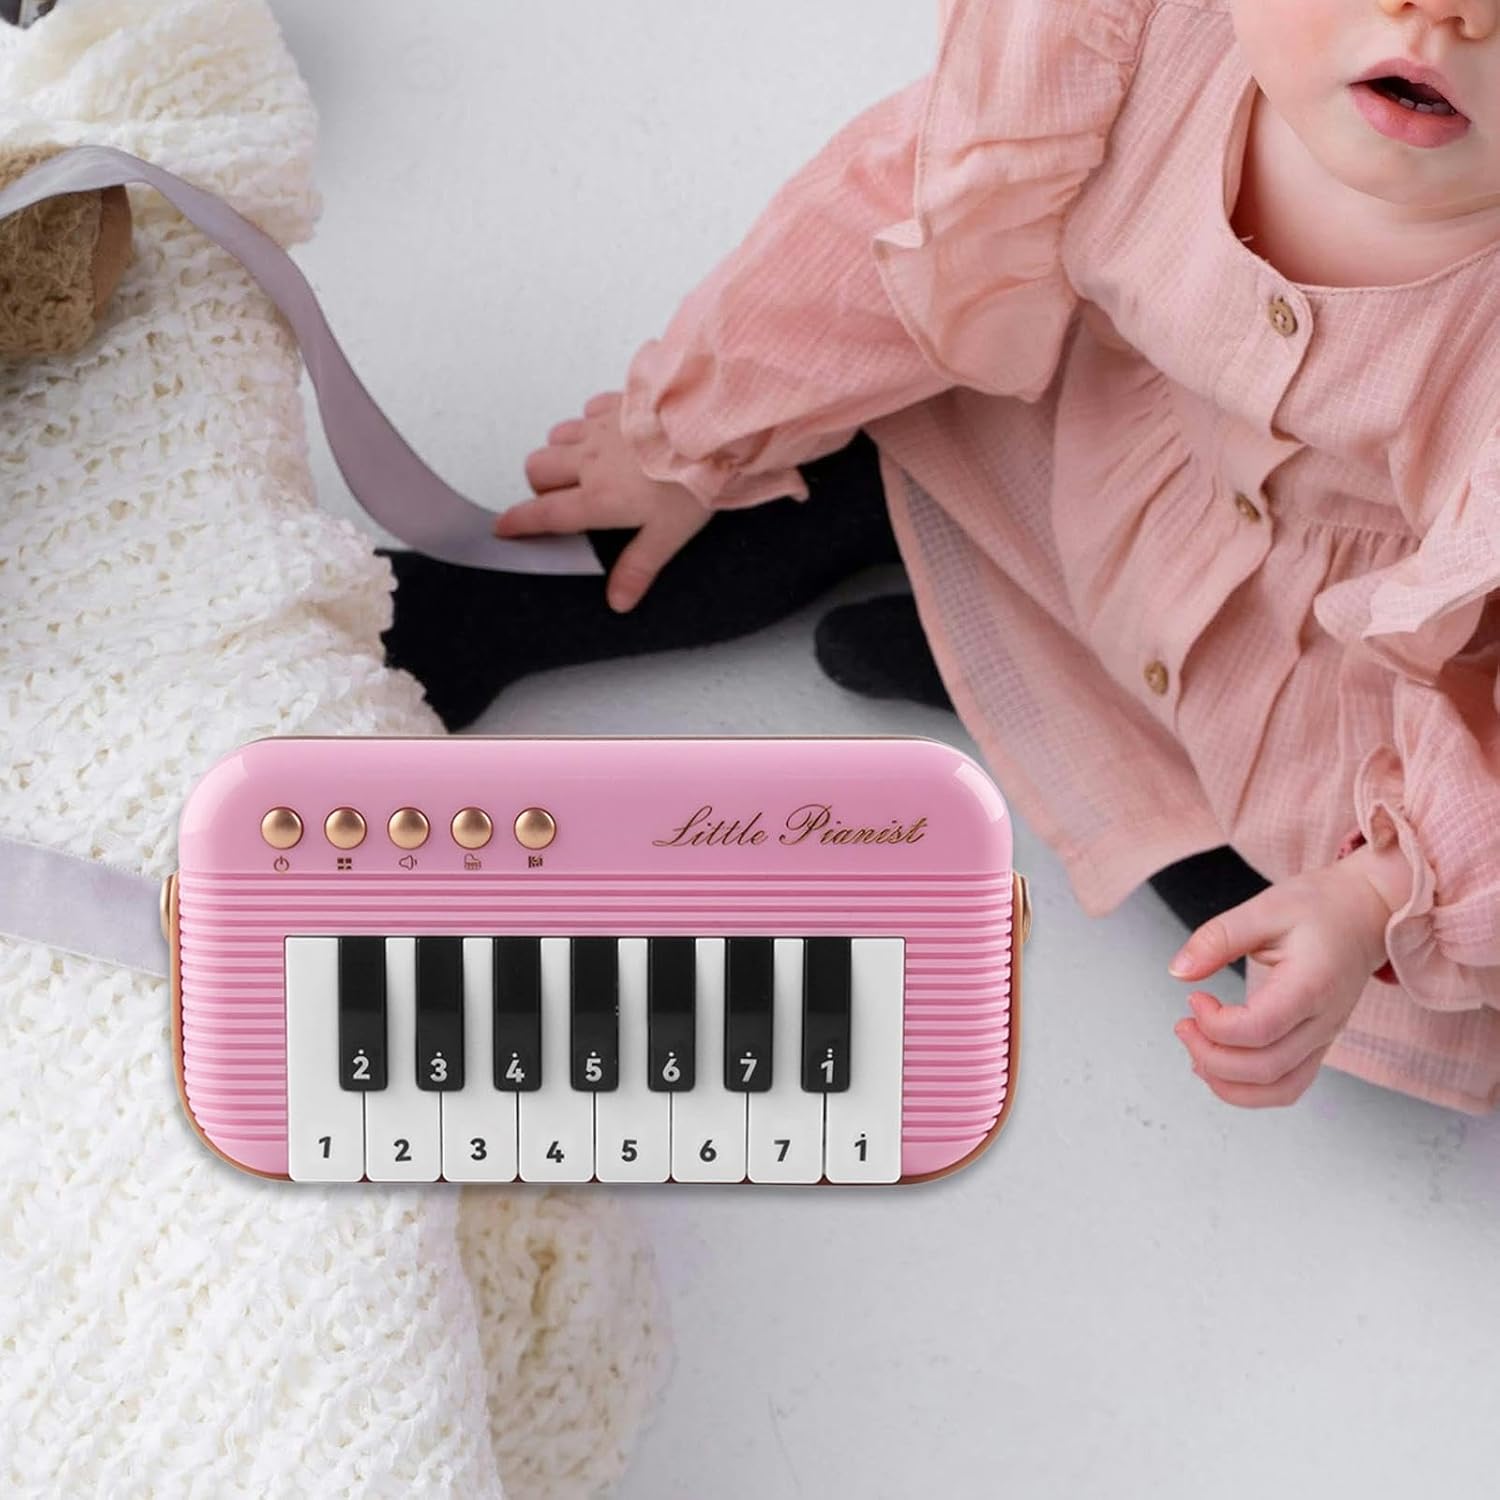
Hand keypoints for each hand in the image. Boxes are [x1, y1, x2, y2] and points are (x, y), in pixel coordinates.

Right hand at [496, 390, 711, 611]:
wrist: (710, 429)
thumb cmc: (692, 481)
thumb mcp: (668, 535)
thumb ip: (639, 567)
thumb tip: (619, 600)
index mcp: (598, 498)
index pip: (545, 514)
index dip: (519, 522)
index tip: (503, 527)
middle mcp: (590, 461)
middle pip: (537, 469)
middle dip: (540, 487)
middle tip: (562, 500)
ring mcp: (601, 429)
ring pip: (556, 437)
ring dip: (561, 454)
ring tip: (584, 467)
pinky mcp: (617, 404)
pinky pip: (586, 412)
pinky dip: (588, 425)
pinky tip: (608, 437)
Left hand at [1166, 851, 1400, 1107]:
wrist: (1365, 914)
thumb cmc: (1319, 908)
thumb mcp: (1264, 908)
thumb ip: (1218, 938)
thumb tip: (1178, 971)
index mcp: (1312, 985)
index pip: (1260, 1029)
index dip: (1216, 1024)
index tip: (1196, 998)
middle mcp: (1324, 1021)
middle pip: (1266, 1068)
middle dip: (1211, 1056)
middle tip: (1184, 1024)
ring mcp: (1324, 1039)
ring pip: (1279, 1090)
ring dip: (1228, 1082)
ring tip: (1196, 1047)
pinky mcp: (1317, 1045)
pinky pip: (1287, 1086)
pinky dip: (1249, 1088)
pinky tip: (1218, 1065)